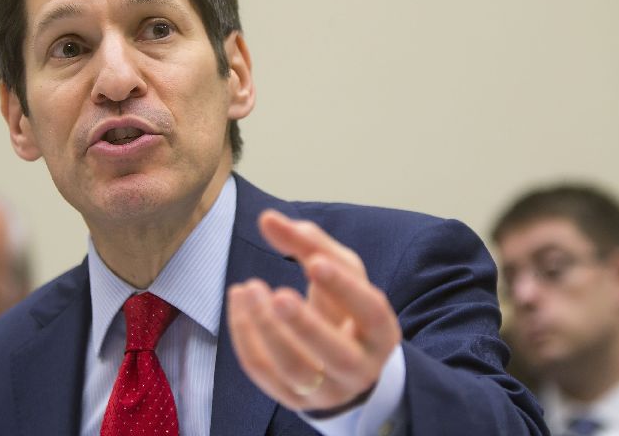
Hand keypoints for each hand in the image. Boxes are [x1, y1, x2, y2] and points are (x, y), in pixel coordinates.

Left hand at [227, 209, 400, 411]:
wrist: (343, 363)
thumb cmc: (342, 307)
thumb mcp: (338, 270)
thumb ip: (307, 242)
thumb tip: (267, 218)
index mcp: (381, 332)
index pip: (370, 312)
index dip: (344, 288)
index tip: (315, 262)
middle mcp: (359, 367)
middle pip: (336, 353)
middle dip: (305, 324)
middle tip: (278, 294)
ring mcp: (327, 389)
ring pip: (296, 369)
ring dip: (266, 331)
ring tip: (247, 289)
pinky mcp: (294, 400)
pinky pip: (265, 374)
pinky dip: (246, 339)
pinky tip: (238, 304)